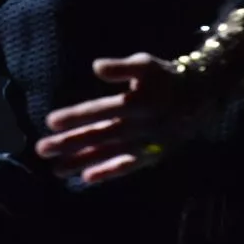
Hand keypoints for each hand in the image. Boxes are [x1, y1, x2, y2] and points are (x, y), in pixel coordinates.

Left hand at [35, 53, 192, 184]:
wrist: (201, 96)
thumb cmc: (165, 77)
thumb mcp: (145, 64)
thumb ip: (121, 67)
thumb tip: (96, 67)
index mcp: (136, 101)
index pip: (100, 110)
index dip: (76, 116)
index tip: (50, 122)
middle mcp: (139, 125)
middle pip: (100, 135)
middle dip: (70, 143)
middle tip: (42, 149)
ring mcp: (146, 142)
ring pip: (110, 153)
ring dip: (82, 161)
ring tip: (55, 169)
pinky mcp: (153, 154)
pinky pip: (129, 166)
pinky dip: (110, 172)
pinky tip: (87, 178)